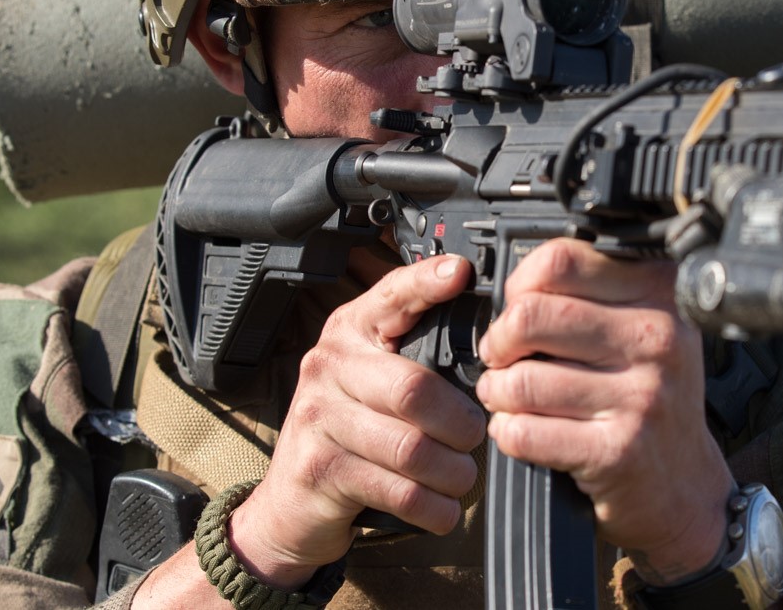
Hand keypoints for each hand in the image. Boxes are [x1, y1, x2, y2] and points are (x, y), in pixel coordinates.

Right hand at [231, 254, 486, 585]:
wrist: (290, 504)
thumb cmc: (350, 435)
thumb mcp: (372, 382)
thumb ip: (417, 359)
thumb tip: (492, 356)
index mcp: (350, 332)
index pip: (392, 296)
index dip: (427, 283)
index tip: (462, 273)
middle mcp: (328, 365)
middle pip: (414, 389)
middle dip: (460, 423)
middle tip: (474, 438)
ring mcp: (319, 418)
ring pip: (411, 447)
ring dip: (452, 472)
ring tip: (461, 477)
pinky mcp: (321, 470)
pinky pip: (398, 490)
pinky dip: (434, 507)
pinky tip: (442, 508)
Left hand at [475, 238, 734, 583]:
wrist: (683, 485)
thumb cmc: (648, 398)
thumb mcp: (641, 327)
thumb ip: (589, 294)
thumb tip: (511, 289)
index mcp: (661, 292)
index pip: (561, 261)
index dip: (520, 285)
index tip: (518, 309)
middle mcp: (659, 338)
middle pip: (530, 316)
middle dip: (498, 341)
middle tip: (501, 356)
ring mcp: (643, 396)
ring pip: (520, 378)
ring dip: (496, 391)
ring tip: (506, 396)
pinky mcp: (619, 451)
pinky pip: (525, 431)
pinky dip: (507, 432)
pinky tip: (521, 429)